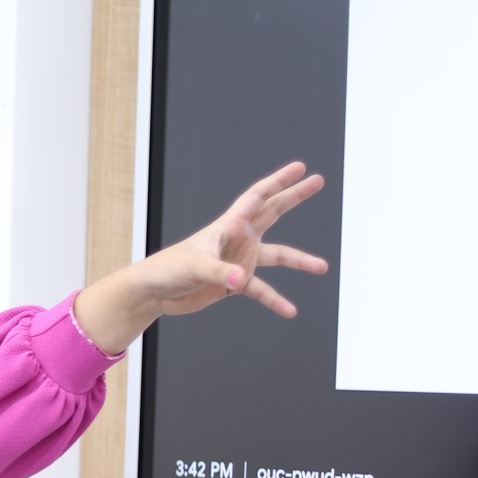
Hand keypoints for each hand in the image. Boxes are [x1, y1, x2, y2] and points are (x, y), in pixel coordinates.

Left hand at [72, 162, 328, 353]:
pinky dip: (274, 299)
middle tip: (318, 180)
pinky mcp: (233, 283)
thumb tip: (240, 279)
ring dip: (299, 260)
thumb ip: (218, 272)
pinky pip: (261, 289)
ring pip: (276, 255)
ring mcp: (238, 260)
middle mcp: (237, 239)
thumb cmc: (168, 270)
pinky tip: (289, 310)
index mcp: (227, 226)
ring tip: (322, 266)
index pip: (257, 197)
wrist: (155, 292)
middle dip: (294, 196)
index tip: (300, 168)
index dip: (278, 181)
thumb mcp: (194, 268)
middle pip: (272, 212)